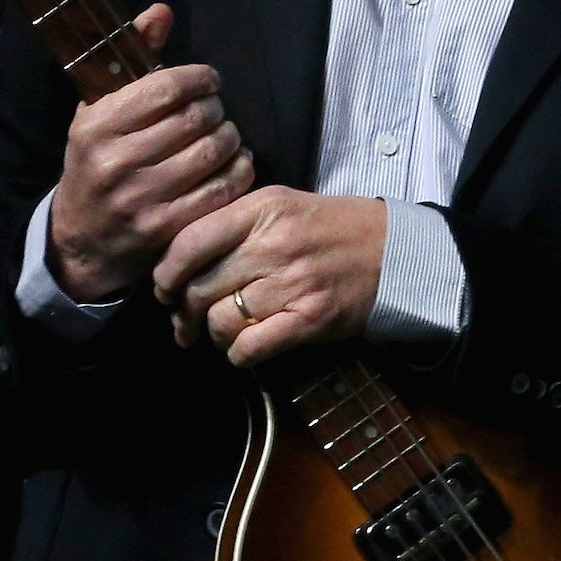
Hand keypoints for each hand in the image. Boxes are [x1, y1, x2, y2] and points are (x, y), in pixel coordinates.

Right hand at [44, 5, 254, 303]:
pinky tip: (234, 162)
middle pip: (196, 118)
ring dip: (231, 137)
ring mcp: (142, 198)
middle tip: (216, 109)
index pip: (167, 87)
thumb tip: (161, 11)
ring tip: (225, 134)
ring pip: (213, 152)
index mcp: (96, 126)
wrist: (83, 236)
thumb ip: (131, 56)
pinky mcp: (167, 227)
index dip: (200, 78)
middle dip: (216, 108)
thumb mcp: (100, 108)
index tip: (208, 80)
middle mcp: (117, 161)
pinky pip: (222, 189)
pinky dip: (239, 170)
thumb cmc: (98, 160)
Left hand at [156, 188, 386, 365]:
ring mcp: (294, 282)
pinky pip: (251, 347)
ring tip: (224, 333)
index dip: (166, 272)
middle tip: (186, 322)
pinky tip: (245, 349)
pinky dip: (240, 355)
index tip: (163, 288)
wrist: (396, 252)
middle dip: (184, 312)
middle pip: (200, 287)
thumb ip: (233, 225)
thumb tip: (178, 266)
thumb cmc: (333, 229)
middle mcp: (274, 243)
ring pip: (222, 320)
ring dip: (215, 335)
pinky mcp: (311, 318)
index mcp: (263, 208)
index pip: (190, 241)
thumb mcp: (282, 206)